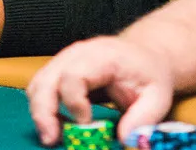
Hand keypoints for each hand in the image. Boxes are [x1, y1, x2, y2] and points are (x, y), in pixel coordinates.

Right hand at [25, 36, 174, 145]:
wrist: (143, 54)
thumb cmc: (148, 73)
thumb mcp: (157, 96)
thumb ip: (143, 119)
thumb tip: (125, 141)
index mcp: (100, 56)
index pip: (74, 76)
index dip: (74, 102)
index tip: (86, 125)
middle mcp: (75, 54)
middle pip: (46, 79)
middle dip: (44, 111)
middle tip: (51, 139)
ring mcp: (63, 60)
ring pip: (37, 84)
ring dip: (39, 112)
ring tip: (51, 137)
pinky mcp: (57, 70)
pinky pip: (39, 87)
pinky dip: (42, 108)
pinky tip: (55, 126)